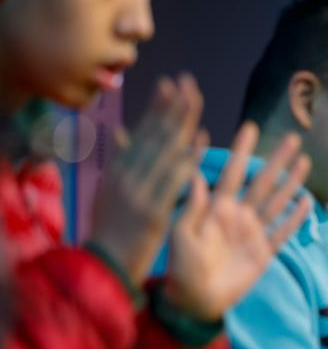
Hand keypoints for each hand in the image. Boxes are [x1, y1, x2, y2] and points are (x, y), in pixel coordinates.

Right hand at [89, 74, 205, 285]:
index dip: (156, 106)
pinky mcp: (153, 211)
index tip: (171, 83)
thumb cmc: (110, 230)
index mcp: (116, 169)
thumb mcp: (108, 191)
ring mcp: (139, 192)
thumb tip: (121, 130)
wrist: (105, 267)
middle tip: (188, 81)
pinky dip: (188, 158)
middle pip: (152, 135)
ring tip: (196, 98)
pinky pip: (174, 180)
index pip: (140, 131)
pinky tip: (201, 139)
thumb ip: (119, 160)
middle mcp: (126, 176)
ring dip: (181, 122)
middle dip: (172, 106)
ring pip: (163, 151)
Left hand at [163, 123, 310, 321]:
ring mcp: (253, 234)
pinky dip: (295, 218)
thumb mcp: (181, 235)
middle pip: (262, 182)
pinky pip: (283, 232)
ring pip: (276, 202)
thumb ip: (192, 207)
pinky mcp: (264, 253)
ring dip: (291, 183)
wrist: (193, 300)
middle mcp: (238, 216)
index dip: (241, 151)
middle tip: (292, 137)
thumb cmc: (181, 267)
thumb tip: (197, 175)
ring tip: (304, 161)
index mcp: (217, 208)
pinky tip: (307, 202)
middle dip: (276, 160)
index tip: (249, 127)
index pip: (233, 173)